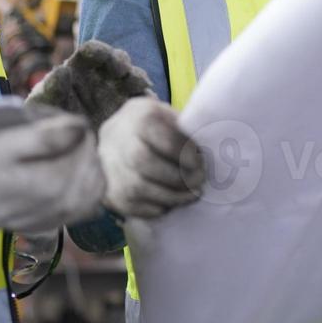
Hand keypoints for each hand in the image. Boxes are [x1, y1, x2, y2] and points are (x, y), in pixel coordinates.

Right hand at [0, 111, 104, 234]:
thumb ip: (46, 136)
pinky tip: (70, 174)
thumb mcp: (5, 145)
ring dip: (87, 163)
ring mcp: (65, 215)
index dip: (74, 125)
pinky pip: (90, 201)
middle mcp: (66, 202)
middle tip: (61, 134)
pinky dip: (86, 185)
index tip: (58, 121)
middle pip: (93, 161)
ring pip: (96, 181)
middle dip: (81, 144)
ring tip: (68, 152)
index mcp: (56, 181)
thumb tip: (80, 125)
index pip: (85, 141)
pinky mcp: (61, 221)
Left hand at [27, 40, 153, 128]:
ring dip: (136, 78)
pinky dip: (147, 98)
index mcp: (79, 70)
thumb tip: (62, 69)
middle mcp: (101, 77)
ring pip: (133, 76)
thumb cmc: (46, 126)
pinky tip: (146, 104)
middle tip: (122, 73)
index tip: (104, 59)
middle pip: (117, 59)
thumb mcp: (43, 110)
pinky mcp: (130, 110)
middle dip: (121, 63)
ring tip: (137, 87)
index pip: (92, 51)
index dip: (100, 51)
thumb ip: (50, 90)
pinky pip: (144, 99)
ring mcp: (118, 92)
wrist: (66, 157)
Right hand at [98, 97, 205, 218]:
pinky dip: (155, 208)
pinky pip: (132, 207)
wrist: (115, 138)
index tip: (200, 161)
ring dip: (172, 196)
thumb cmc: (152, 126)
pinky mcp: (109, 193)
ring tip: (190, 195)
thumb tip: (212, 149)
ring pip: (138, 188)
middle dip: (178, 177)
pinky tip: (169, 202)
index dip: (187, 154)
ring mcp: (109, 168)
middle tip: (198, 182)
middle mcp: (116, 140)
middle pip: (145, 162)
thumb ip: (185, 129)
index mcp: (138, 116)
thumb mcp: (167, 115)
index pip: (164, 138)